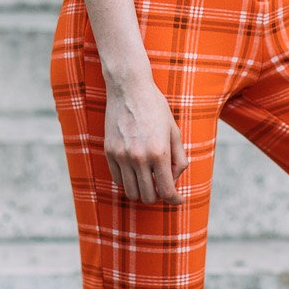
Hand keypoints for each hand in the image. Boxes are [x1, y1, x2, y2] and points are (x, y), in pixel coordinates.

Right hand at [104, 71, 188, 203]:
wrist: (129, 89)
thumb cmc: (156, 108)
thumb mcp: (174, 131)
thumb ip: (178, 158)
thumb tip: (174, 179)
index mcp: (159, 153)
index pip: (166, 190)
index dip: (174, 199)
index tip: (178, 200)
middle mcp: (139, 157)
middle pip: (147, 196)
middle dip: (158, 195)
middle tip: (162, 186)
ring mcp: (121, 156)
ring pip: (130, 191)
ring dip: (142, 190)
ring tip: (149, 180)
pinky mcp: (109, 152)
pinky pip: (117, 179)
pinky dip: (127, 181)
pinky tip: (135, 172)